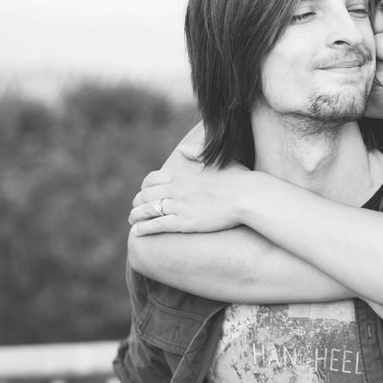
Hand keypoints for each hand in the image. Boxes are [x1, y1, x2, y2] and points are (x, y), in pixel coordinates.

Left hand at [128, 163, 258, 235]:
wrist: (249, 196)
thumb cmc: (239, 179)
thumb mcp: (218, 160)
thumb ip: (198, 152)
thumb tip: (182, 149)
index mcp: (182, 176)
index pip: (152, 180)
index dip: (144, 188)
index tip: (144, 193)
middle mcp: (176, 190)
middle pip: (145, 196)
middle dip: (137, 203)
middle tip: (136, 209)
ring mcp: (179, 207)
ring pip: (146, 211)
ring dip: (136, 216)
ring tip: (133, 221)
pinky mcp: (184, 222)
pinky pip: (156, 225)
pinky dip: (143, 229)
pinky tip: (137, 232)